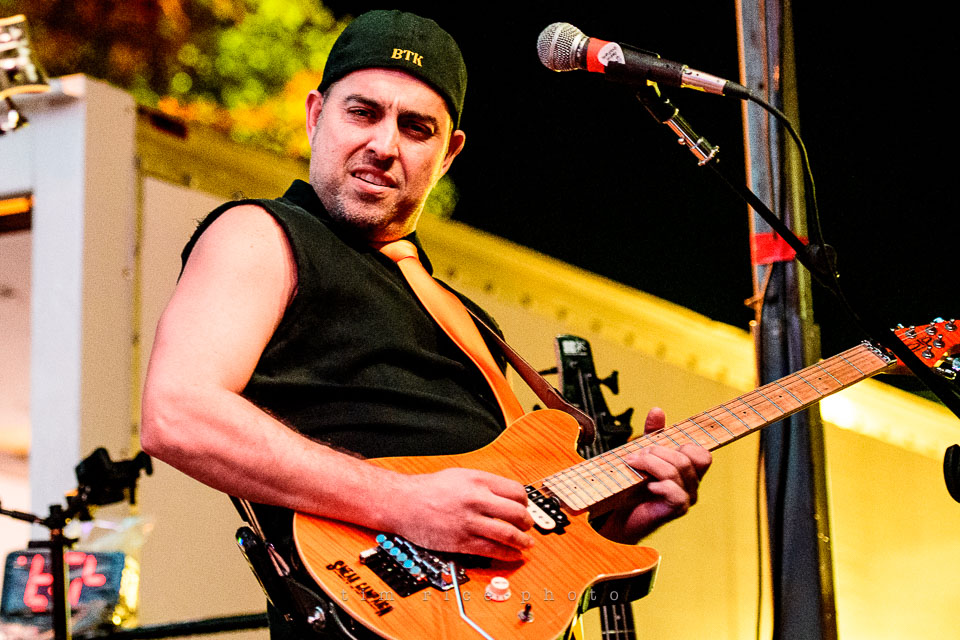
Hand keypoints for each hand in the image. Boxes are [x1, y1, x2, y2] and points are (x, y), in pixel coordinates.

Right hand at [388, 468, 534, 560]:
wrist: (404, 503)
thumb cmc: (429, 489)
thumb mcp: (461, 475)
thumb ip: (484, 484)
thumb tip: (506, 495)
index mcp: (479, 480)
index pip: (517, 492)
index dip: (525, 503)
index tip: (524, 508)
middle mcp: (477, 499)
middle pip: (517, 513)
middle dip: (528, 523)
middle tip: (528, 527)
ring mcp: (470, 521)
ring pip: (508, 534)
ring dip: (523, 541)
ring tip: (527, 544)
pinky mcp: (462, 541)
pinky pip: (492, 550)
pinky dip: (508, 554)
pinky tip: (513, 555)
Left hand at [598, 407, 711, 543]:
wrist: (616, 515)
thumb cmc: (631, 486)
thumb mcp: (642, 454)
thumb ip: (652, 433)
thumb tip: (657, 410)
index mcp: (688, 471)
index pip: (702, 454)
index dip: (684, 445)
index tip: (657, 444)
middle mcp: (691, 485)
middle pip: (688, 457)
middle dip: (659, 451)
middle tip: (637, 456)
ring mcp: (686, 498)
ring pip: (678, 469)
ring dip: (651, 463)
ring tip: (633, 465)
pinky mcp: (676, 510)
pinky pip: (675, 491)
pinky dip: (659, 483)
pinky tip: (647, 486)